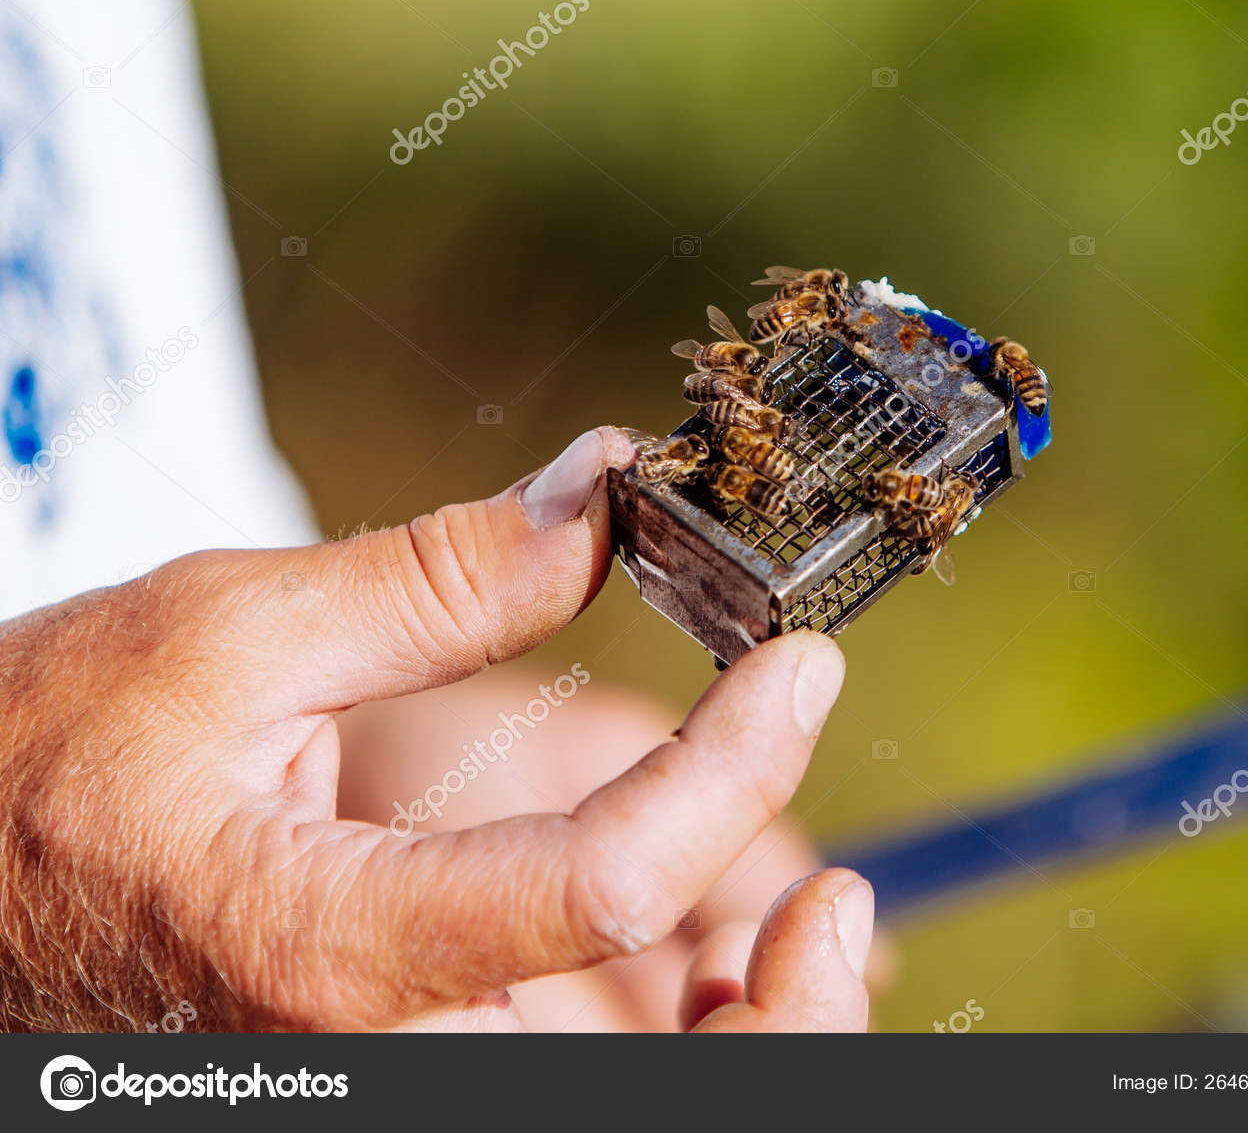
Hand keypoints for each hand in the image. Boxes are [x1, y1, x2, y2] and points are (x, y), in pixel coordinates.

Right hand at [0, 428, 865, 1030]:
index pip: (600, 880)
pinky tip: (713, 954)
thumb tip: (601, 495)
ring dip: (746, 1029)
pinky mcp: (392, 1054)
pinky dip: (672, 1028)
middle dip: (784, 1007)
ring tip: (804, 918)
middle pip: (647, 1070)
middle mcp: (374, 1047)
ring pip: (627, 1081)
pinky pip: (567, 1063)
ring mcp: (385, 1067)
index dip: (731, 766)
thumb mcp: (223, 634)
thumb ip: (439, 578)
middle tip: (844, 897)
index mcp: (328, 945)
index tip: (796, 666)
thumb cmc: (32, 764)